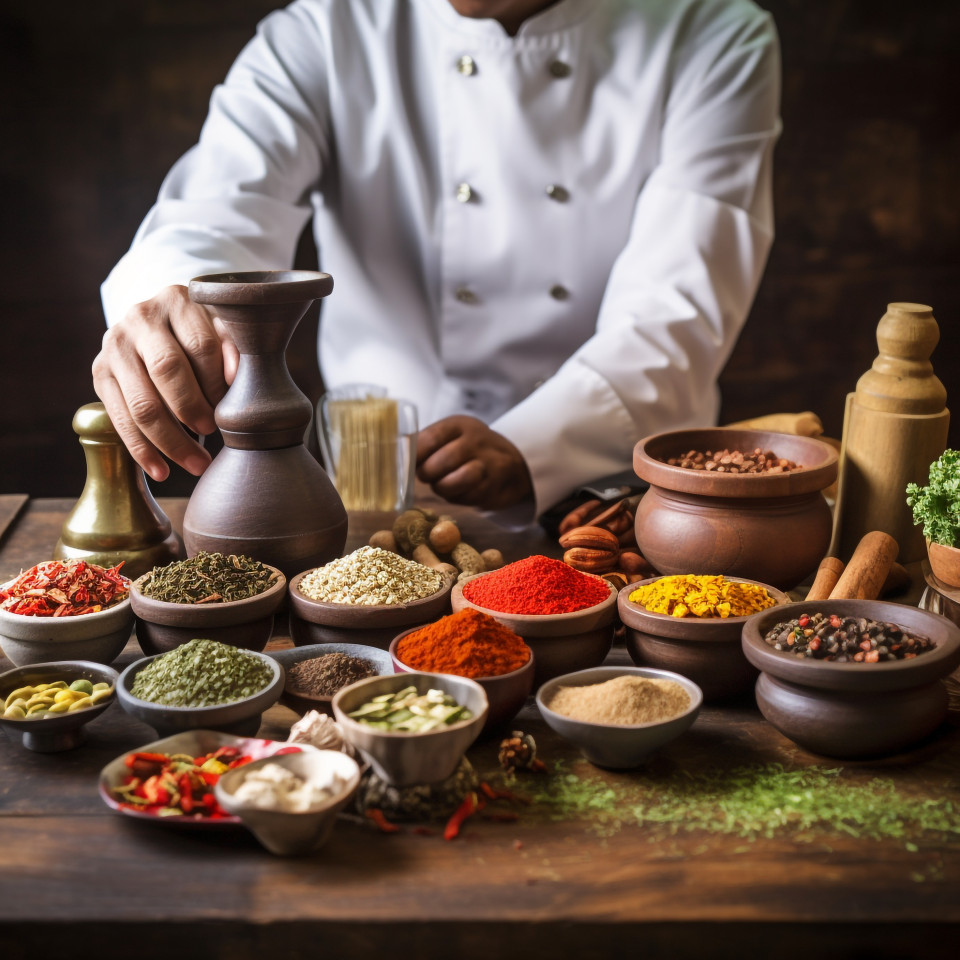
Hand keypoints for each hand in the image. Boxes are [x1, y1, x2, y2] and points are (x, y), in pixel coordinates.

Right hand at [92, 285, 239, 481]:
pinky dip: (142, 451)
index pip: (201, 345)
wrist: (158, 327)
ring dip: (171, 440)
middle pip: (167, 370)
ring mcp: (115, 346)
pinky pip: (120, 419)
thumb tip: (238, 378)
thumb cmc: (203, 333)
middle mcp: (139, 318)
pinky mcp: (100, 374)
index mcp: (177, 300)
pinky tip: (162, 471)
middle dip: (193, 410)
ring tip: (197, 464)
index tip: (231, 409)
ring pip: (141, 401)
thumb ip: (234, 348)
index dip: (218, 382)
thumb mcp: (223, 329)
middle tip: (212, 434)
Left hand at [416, 415, 532, 509]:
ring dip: (443, 488)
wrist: (512, 463)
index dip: (415, 454)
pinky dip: (457, 498)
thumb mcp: (451, 437)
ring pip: (456, 481)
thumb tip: (397, 453)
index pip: (431, 438)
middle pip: (442, 461)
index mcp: (459, 425)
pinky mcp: (494, 486)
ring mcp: (488, 464)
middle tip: (426, 476)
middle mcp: (476, 441)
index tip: (407, 463)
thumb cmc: (468, 450)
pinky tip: (459, 491)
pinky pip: (467, 497)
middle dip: (428, 474)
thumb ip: (426, 443)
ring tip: (441, 484)